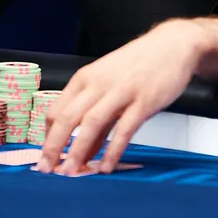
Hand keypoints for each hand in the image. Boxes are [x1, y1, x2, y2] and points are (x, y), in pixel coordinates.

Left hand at [37, 21, 205, 174]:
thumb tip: (83, 151)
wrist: (173, 45)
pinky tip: (107, 167)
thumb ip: (96, 116)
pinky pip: (124, 129)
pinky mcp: (143, 101)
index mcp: (85, 78)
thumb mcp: (109, 84)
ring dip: (78, 150)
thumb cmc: (138, 65)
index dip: (47, 138)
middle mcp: (98, 84)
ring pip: (91, 123)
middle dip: (54, 147)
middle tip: (46, 170)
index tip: (45, 158)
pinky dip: (113, 150)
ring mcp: (120, 92)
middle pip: (67, 118)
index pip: (56, 110)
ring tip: (71, 172)